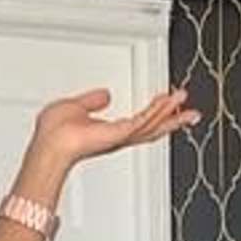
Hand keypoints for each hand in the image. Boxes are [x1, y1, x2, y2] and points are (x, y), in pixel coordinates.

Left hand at [19, 85, 198, 191]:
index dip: (156, 113)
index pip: (139, 122)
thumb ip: (91, 102)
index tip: (169, 103)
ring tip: (183, 99)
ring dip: (169, 111)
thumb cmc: (54, 133)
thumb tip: (104, 96)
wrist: (49, 145)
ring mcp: (120, 137)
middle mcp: (118, 137)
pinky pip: (143, 120)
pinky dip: (157, 110)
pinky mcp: (119, 134)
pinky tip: (168, 101)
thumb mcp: (75, 107)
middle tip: (191, 111)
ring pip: (152, 123)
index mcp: (109, 131)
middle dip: (173, 119)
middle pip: (153, 127)